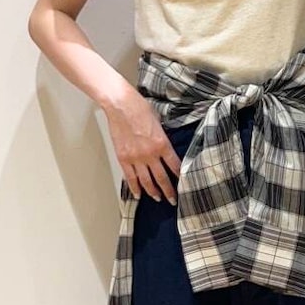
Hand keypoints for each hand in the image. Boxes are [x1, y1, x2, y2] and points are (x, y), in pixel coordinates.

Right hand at [103, 84, 180, 202]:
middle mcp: (150, 154)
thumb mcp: (158, 122)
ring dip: (153, 191)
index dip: (179, 176)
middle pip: (162, 178)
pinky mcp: (123, 158)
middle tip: (172, 200)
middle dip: (168, 191)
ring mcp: (136, 158)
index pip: (174, 165)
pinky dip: (134, 187)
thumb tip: (164, 147)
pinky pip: (130, 177)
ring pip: (146, 181)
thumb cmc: (140, 108)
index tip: (183, 184)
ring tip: (157, 198)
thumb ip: (162, 138)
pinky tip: (138, 194)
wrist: (121, 105)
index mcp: (162, 144)